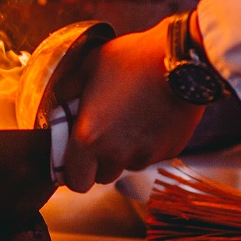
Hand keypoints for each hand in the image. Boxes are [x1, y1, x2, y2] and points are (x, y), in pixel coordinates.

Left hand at [61, 19, 202, 191]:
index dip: (74, 172)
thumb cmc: (132, 59)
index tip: (76, 158)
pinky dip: (149, 142)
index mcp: (89, 137)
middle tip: (103, 132)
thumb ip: (69, 92)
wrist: (181, 59)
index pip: (75, 181)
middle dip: (100, 160)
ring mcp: (146, 154)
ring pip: (128, 164)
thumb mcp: (88, 67)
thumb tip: (59, 104)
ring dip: (125, 151)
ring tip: (130, 118)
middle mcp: (117, 153)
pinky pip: (152, 154)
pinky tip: (151, 115)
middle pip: (102, 176)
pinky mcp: (170, 150)